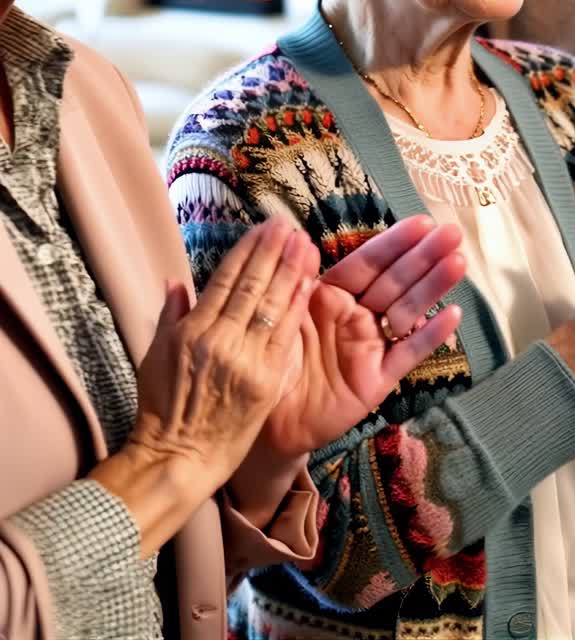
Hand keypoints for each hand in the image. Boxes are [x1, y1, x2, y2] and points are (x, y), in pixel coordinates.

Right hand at [127, 219, 316, 498]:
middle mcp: (219, 340)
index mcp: (192, 331)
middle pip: (252, 285)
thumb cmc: (162, 410)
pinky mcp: (265, 381)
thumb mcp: (155, 357)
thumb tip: (176, 281)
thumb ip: (170, 315)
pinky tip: (309, 283)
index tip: (262, 229)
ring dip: (290, 270)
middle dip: (272, 252)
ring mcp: (245, 360)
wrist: (178, 459)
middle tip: (288, 226)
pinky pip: (284, 336)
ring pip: (271, 305)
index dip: (246, 251)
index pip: (225, 279)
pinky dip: (297, 307)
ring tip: (303, 243)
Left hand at [228, 219, 463, 523]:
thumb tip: (302, 239)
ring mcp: (370, 346)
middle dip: (424, 256)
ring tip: (458, 262)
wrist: (264, 419)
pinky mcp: (378, 379)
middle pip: (395, 280)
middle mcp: (355, 315)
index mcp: (331, 294)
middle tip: (453, 233)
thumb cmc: (268, 359)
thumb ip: (295, 281)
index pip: (368, 261)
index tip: (422, 222)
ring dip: (433, 286)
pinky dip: (429, 335)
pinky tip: (452, 316)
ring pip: (407, 310)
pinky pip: (407, 354)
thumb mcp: (278, 314)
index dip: (394, 242)